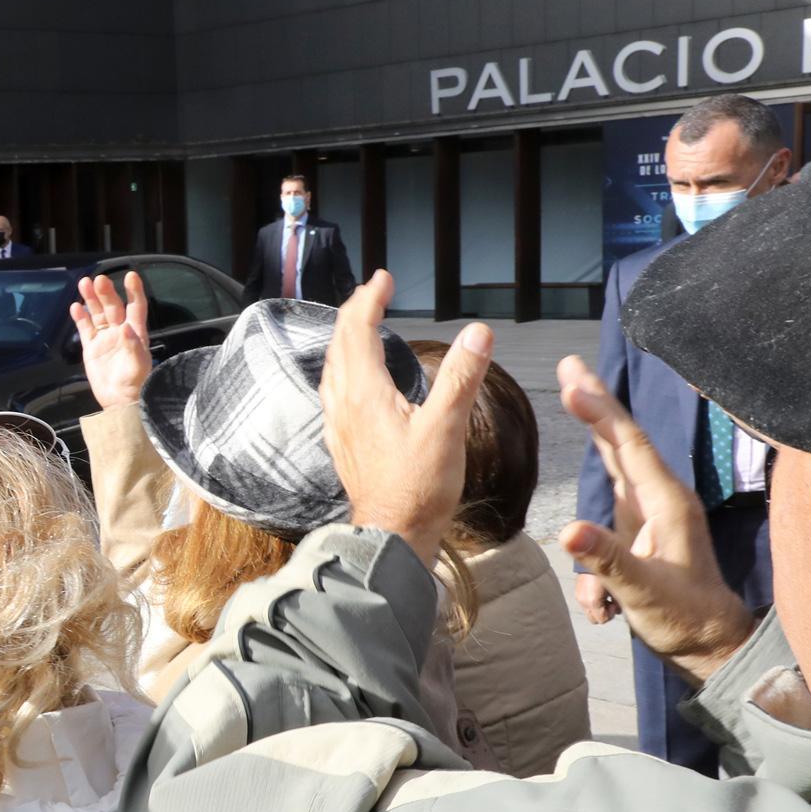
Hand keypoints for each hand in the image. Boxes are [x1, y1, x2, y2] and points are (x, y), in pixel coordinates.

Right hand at [70, 272, 150, 408]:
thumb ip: (133, 346)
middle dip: (106, 293)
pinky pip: (85, 328)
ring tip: (84, 283)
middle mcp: (120, 332)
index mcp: (136, 333)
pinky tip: (75, 306)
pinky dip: (80, 317)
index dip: (134, 291)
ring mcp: (105, 339)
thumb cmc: (136, 385)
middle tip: (98, 280)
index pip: (136, 306)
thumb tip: (126, 327)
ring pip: (97, 313)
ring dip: (91, 299)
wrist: (120, 403)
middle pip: (113, 306)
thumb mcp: (138, 366)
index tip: (131, 275)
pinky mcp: (92, 348)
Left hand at [321, 271, 491, 566]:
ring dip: (345, 338)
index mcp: (364, 391)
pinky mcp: (342, 441)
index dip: (370, 299)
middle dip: (355, 311)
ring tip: (361, 324)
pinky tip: (354, 379)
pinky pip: (334, 390)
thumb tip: (477, 333)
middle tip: (373, 291)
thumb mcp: (446, 428)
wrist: (393, 533)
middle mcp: (343, 402)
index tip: (384, 278)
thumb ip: (460, 377)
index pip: (358, 329)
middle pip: (340, 343)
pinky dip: (343, 367)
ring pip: (333, 366)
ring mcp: (338, 423)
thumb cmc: (419, 487)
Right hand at [556, 356, 752, 684]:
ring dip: (591, 465)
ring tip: (579, 430)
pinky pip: (598, 532)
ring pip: (609, 473)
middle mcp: (658, 499)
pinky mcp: (635, 533)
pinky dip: (593, 570)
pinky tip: (606, 613)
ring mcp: (646, 515)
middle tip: (570, 364)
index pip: (628, 445)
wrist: (712, 648)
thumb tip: (566, 532)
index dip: (599, 411)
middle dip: (595, 403)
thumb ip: (605, 559)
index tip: (572, 381)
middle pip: (620, 441)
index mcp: (666, 502)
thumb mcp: (643, 591)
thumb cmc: (685, 618)